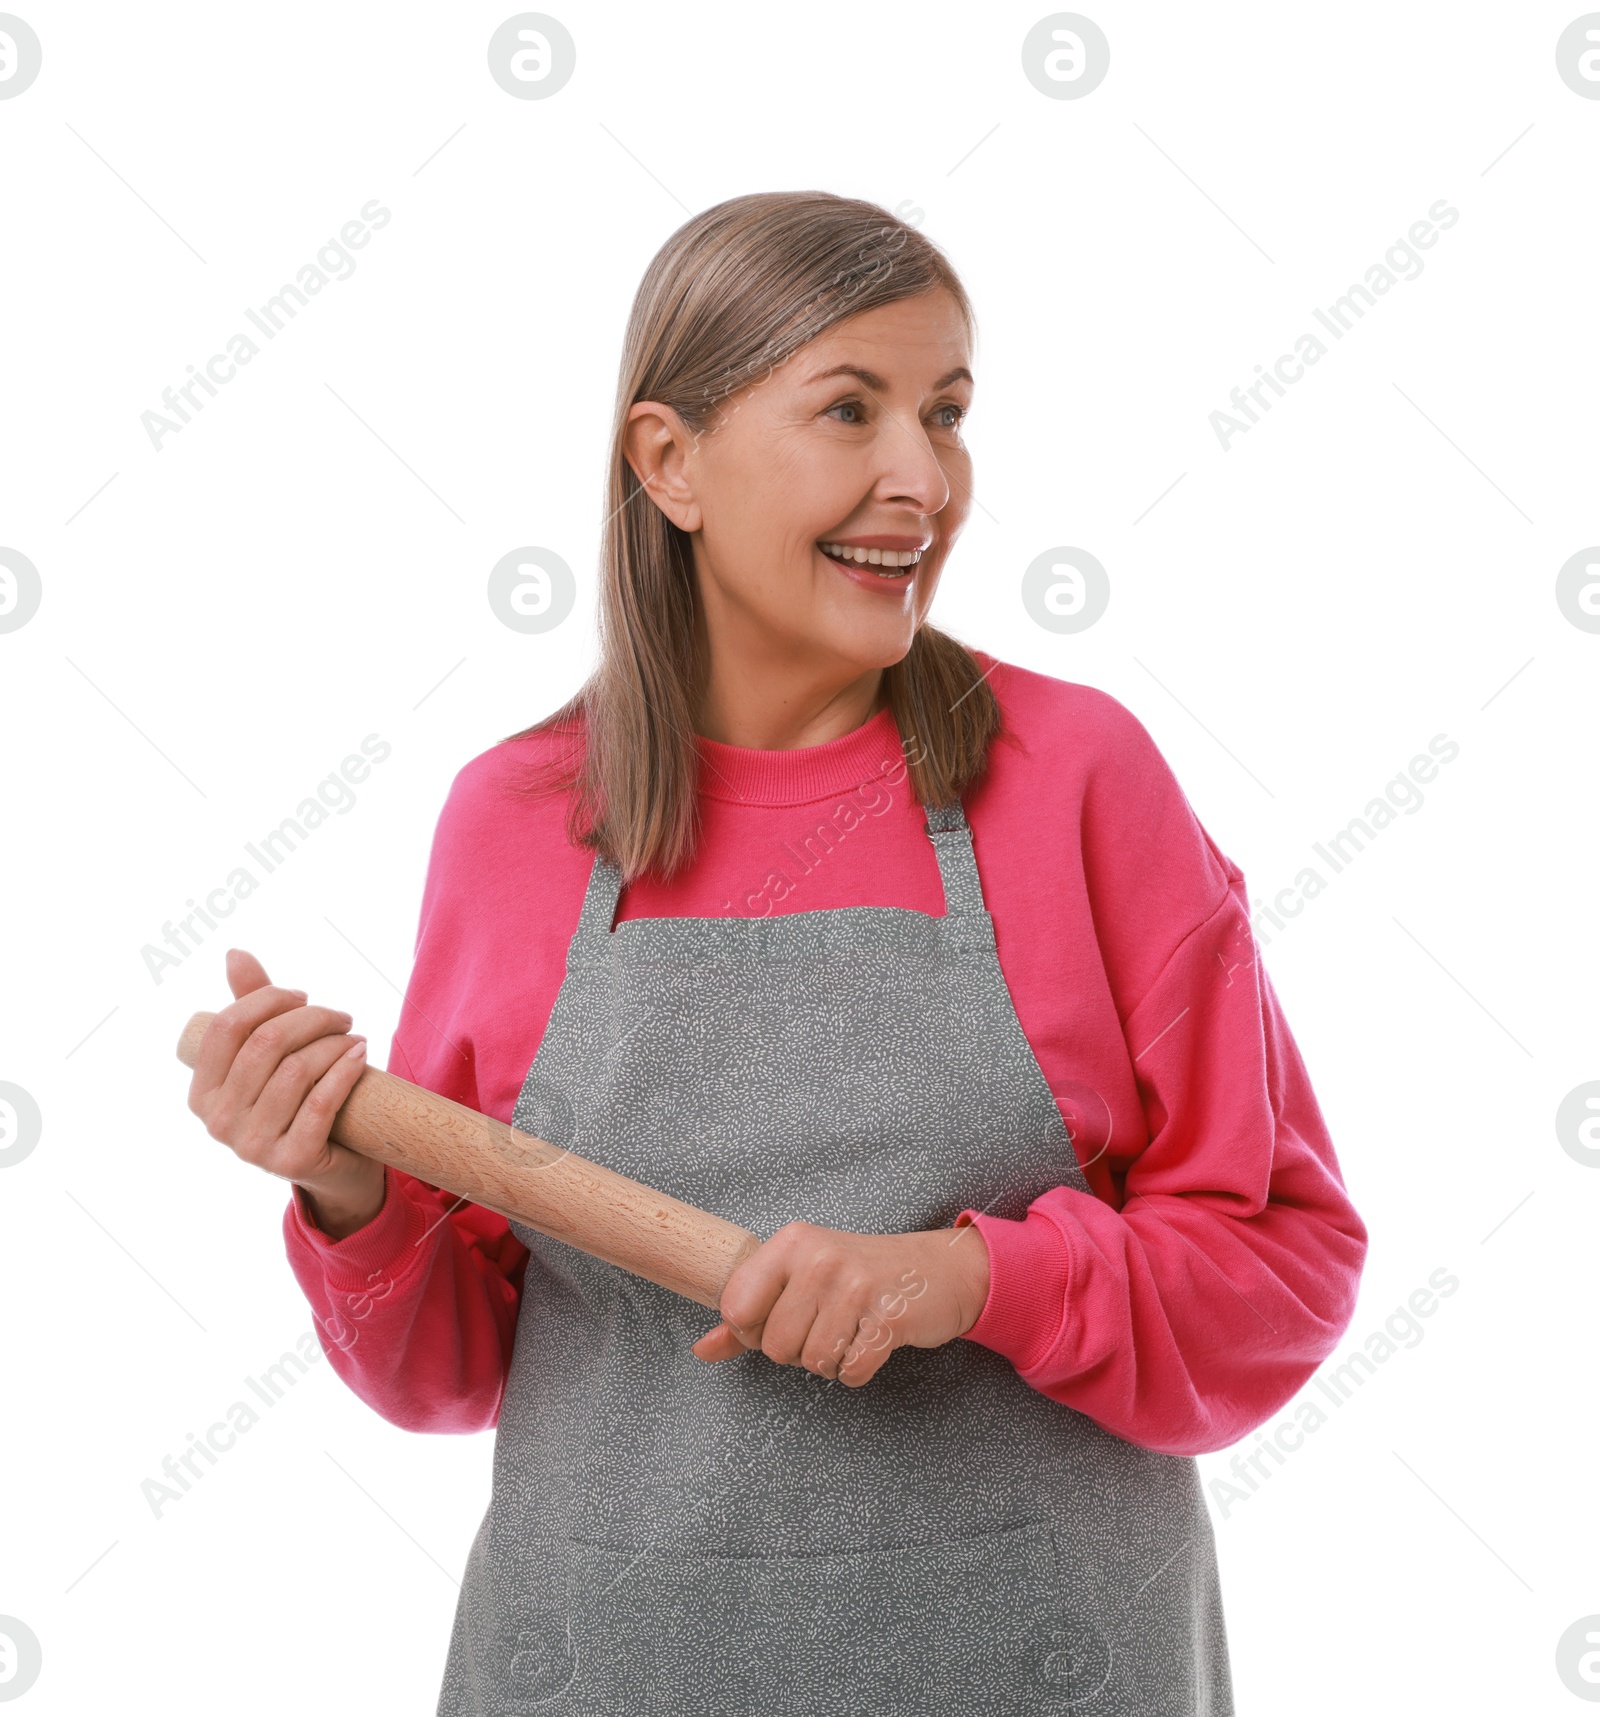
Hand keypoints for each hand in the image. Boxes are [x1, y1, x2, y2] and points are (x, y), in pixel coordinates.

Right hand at [185, 948, 384, 1237]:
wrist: (336, 1164)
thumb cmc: (299, 1097)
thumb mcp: (271, 1053)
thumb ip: (251, 1005)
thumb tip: (234, 954)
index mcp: (201, 1093)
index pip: (226, 1026)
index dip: (268, 999)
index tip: (304, 996)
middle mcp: (218, 1122)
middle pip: (266, 1043)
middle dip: (312, 1018)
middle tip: (341, 1018)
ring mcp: (251, 1147)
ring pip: (296, 1070)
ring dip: (334, 1044)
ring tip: (355, 1038)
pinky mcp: (291, 1161)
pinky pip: (321, 1102)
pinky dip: (346, 1070)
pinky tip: (362, 1054)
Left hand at [690, 1221, 992, 1386]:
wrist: (937, 1269)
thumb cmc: (858, 1275)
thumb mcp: (799, 1279)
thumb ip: (748, 1314)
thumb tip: (702, 1350)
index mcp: (790, 1243)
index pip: (736, 1308)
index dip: (751, 1331)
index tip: (777, 1321)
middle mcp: (820, 1258)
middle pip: (775, 1345)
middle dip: (796, 1351)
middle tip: (824, 1325)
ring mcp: (856, 1286)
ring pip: (812, 1362)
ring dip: (829, 1360)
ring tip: (849, 1330)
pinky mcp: (889, 1317)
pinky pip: (850, 1371)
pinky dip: (858, 1370)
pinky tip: (870, 1341)